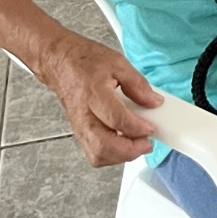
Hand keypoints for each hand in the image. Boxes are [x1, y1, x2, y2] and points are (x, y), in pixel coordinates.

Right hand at [36, 29, 162, 166]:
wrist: (61, 63)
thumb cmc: (87, 61)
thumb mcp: (118, 63)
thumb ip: (138, 84)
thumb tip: (155, 102)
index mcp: (94, 94)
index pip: (116, 119)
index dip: (137, 127)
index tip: (152, 127)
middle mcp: (84, 115)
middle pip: (104, 146)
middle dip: (130, 150)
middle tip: (147, 142)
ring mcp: (79, 127)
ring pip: (97, 155)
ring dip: (121, 156)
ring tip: (137, 144)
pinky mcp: (79, 133)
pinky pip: (94, 154)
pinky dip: (111, 156)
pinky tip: (123, 144)